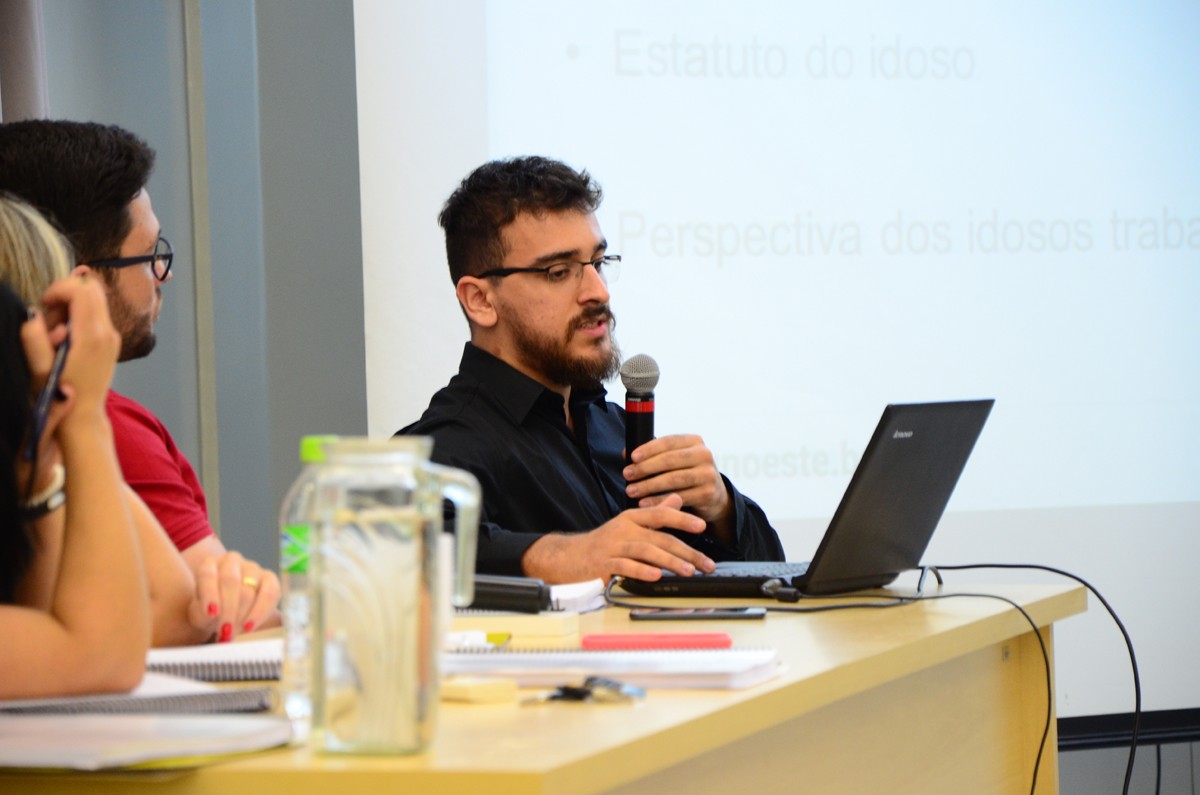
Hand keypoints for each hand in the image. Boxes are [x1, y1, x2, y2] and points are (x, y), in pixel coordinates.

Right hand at [17, 276, 119, 491]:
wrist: (83, 417)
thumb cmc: (58, 395)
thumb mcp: (40, 368)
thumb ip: (33, 338)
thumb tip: (32, 313)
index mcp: (92, 336)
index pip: (82, 289)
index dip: (58, 288)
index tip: (43, 304)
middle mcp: (108, 332)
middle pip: (92, 289)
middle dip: (65, 295)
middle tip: (49, 318)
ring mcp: (113, 337)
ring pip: (95, 300)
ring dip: (71, 306)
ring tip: (56, 333)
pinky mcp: (112, 342)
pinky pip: (96, 315)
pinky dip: (79, 316)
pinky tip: (66, 338)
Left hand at [187, 552, 280, 641]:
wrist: (228, 613)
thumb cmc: (210, 611)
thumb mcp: (199, 614)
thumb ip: (201, 614)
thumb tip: (212, 614)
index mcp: (210, 564)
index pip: (208, 574)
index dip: (210, 594)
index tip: (211, 614)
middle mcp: (232, 561)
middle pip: (230, 581)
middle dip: (228, 609)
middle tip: (226, 631)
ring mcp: (253, 567)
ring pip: (249, 589)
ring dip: (242, 614)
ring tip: (235, 632)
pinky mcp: (270, 578)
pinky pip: (270, 593)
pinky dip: (261, 612)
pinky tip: (250, 626)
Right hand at [521, 494, 715, 583]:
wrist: (569, 557)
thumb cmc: (603, 543)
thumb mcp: (629, 524)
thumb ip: (654, 513)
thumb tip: (677, 499)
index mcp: (631, 518)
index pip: (660, 514)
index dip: (682, 518)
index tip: (702, 525)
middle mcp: (624, 529)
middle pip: (659, 538)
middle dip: (687, 551)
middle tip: (705, 563)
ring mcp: (613, 547)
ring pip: (646, 552)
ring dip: (670, 562)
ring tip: (688, 571)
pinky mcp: (604, 565)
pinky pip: (625, 567)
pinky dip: (642, 571)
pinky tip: (656, 576)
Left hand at [623, 434, 730, 523]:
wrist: (713, 495)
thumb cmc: (686, 472)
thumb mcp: (674, 459)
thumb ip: (652, 454)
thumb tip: (625, 453)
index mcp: (694, 441)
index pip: (668, 441)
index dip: (649, 449)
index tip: (632, 457)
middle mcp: (704, 454)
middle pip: (670, 460)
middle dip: (646, 468)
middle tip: (627, 475)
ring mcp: (708, 474)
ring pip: (674, 479)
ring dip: (649, 485)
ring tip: (631, 490)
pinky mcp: (708, 493)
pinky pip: (679, 497)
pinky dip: (659, 500)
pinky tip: (644, 503)